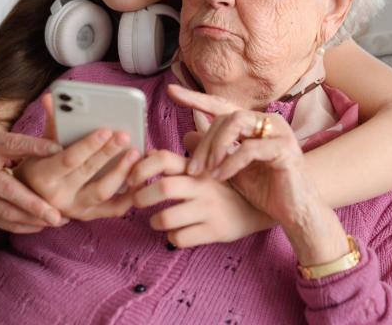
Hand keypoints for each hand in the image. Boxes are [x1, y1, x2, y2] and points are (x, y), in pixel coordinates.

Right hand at [0, 129, 65, 232]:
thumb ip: (19, 144)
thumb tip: (57, 148)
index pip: (14, 144)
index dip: (36, 147)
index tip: (59, 151)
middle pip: (8, 188)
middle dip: (35, 203)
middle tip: (58, 213)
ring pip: (5, 210)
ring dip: (32, 218)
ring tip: (57, 221)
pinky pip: (0, 220)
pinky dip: (21, 225)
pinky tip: (40, 226)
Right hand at [15, 94, 140, 220]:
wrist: (32, 200)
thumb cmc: (40, 164)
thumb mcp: (41, 146)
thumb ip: (52, 123)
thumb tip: (50, 98)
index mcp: (44, 176)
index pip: (69, 159)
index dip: (89, 145)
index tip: (106, 130)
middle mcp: (59, 197)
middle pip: (89, 173)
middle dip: (109, 153)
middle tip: (126, 135)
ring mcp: (75, 209)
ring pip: (103, 192)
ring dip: (121, 172)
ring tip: (135, 153)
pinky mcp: (90, 216)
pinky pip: (114, 209)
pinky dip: (130, 195)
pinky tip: (141, 178)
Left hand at [126, 148, 272, 247]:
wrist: (261, 209)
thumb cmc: (227, 185)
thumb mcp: (209, 165)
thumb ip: (178, 159)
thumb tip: (151, 152)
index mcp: (198, 166)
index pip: (164, 159)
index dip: (142, 167)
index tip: (131, 179)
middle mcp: (203, 185)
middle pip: (163, 188)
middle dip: (141, 197)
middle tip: (136, 202)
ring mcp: (209, 209)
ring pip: (167, 218)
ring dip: (154, 221)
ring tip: (156, 220)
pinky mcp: (215, 231)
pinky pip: (181, 238)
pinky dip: (172, 238)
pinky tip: (177, 234)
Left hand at [167, 84, 349, 263]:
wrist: (296, 213)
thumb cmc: (266, 191)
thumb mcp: (230, 169)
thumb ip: (212, 152)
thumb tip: (185, 136)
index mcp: (254, 124)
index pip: (221, 105)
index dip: (196, 98)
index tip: (171, 92)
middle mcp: (268, 121)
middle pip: (225, 116)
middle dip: (204, 141)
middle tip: (191, 167)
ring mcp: (278, 131)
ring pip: (236, 122)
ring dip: (215, 147)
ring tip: (205, 171)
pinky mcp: (285, 148)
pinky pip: (249, 148)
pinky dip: (230, 162)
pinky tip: (220, 177)